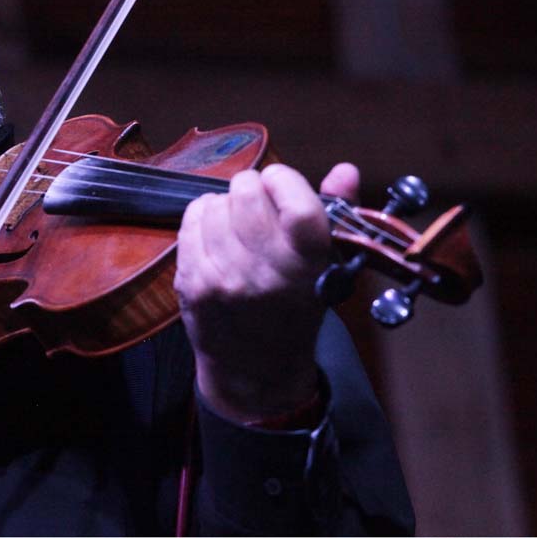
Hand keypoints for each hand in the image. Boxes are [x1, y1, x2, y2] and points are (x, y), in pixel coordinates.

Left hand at [173, 162, 358, 422]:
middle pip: (246, 192)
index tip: (281, 183)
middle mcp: (267, 273)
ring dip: (225, 206)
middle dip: (251, 187)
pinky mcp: (193, 282)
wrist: (256, 368)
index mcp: (310, 267)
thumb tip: (346, 169)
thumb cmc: (295, 307)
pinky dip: (202, 219)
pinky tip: (215, 237)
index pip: (298, 204)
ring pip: (215, 202)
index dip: (284, 180)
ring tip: (237, 228)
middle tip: (256, 203)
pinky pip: (190, 221)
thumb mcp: (326, 267)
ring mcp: (225, 278)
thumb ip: (336, 212)